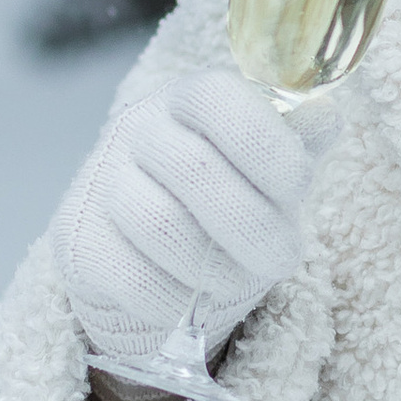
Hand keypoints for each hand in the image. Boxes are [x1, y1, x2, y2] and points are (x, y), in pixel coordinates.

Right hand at [58, 67, 341, 380]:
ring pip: (159, 224)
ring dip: (214, 266)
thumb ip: (298, 138)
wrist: (146, 251)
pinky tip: (190, 302)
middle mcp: (138, 127)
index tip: (295, 195)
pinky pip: (130, 276)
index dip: (270, 153)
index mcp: (192, 97)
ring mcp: (99, 180)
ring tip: (234, 280)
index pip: (224, 102)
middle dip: (254, 228)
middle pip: (195, 170)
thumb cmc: (225, 198)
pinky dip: (174, 301)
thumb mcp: (268, 165)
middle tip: (279, 260)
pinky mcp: (76, 240)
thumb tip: (324, 115)